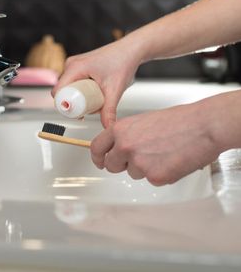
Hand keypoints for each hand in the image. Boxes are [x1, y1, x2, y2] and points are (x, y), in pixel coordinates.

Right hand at [52, 39, 141, 127]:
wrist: (131, 49)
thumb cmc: (123, 62)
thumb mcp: (115, 89)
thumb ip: (109, 110)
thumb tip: (107, 126)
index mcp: (75, 68)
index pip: (58, 92)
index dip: (64, 106)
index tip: (77, 114)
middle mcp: (71, 65)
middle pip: (63, 91)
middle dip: (74, 104)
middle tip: (89, 110)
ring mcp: (75, 64)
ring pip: (69, 87)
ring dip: (79, 97)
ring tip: (97, 101)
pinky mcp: (80, 66)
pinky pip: (74, 82)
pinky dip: (82, 91)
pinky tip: (95, 94)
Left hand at [90, 102, 221, 185]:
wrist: (204, 126)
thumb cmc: (180, 120)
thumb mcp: (143, 120)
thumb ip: (127, 134)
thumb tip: (119, 147)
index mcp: (121, 130)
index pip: (97, 148)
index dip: (98, 157)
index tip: (100, 161)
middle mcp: (125, 146)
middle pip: (112, 165)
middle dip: (122, 165)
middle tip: (138, 158)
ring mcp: (139, 163)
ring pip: (134, 173)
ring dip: (145, 168)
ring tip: (163, 153)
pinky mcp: (155, 177)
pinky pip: (152, 180)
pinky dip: (162, 174)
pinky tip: (173, 160)